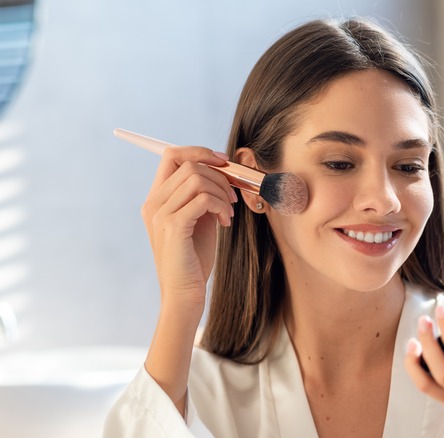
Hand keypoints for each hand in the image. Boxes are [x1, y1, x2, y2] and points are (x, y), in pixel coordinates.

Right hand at [141, 146, 236, 309]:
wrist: (185, 294)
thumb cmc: (194, 259)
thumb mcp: (199, 220)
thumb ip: (203, 195)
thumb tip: (223, 171)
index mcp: (156, 199)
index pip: (171, 155)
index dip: (199, 151)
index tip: (223, 162)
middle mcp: (153, 203)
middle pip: (188, 163)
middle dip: (219, 175)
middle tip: (232, 197)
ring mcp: (160, 214)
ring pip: (197, 178)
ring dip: (221, 192)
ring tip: (227, 213)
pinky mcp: (173, 226)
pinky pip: (203, 198)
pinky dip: (220, 206)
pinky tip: (224, 223)